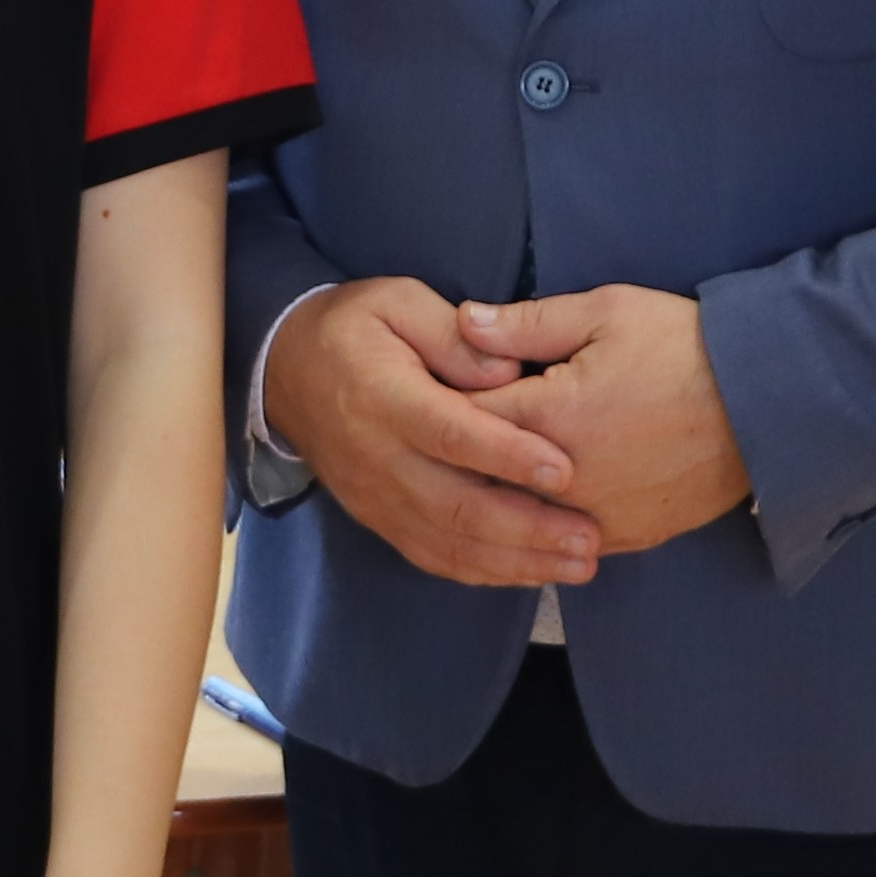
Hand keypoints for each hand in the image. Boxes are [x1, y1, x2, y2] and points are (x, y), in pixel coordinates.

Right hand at [263, 273, 595, 592]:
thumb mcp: (398, 302)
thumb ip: (452, 335)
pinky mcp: (381, 521)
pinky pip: (434, 557)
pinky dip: (486, 572)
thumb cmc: (354, 329)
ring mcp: (378, 498)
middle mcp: (379, 459)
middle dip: (529, 528)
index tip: (565, 470)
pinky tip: (533, 574)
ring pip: (451, 543)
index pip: (450, 434)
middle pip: (457, 505)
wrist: (286, 373)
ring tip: (578, 564)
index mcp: (384, 398)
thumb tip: (507, 370)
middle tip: (589, 537)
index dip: (507, 456)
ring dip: (518, 561)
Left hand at [452, 281, 752, 553]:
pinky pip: (564, 542)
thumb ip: (526, 323)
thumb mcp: (605, 313)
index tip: (420, 396)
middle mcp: (564, 480)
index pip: (461, 420)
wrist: (769, 402)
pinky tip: (525, 514)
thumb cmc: (686, 347)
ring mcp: (596, 516)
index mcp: (548, 417)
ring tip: (465, 485)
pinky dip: (540, 530)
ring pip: (518, 521)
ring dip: (494, 503)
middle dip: (455, 462)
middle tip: (430, 448)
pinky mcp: (628, 536)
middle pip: (480, 480)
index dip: (438, 406)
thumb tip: (463, 320)